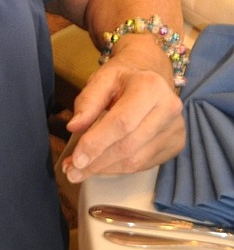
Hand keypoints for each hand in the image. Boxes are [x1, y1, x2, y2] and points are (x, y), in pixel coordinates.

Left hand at [61, 59, 183, 183]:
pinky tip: (101, 166)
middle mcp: (169, 109)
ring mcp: (175, 129)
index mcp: (150, 87)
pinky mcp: (176, 145)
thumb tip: (74, 127)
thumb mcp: (102, 79)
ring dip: (105, 169)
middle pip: (128, 146)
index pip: (122, 122)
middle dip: (97, 162)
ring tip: (80, 172)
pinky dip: (118, 169)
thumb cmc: (123, 78)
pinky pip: (143, 165)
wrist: (151, 77)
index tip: (76, 159)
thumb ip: (88, 102)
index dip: (97, 143)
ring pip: (135, 161)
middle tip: (72, 171)